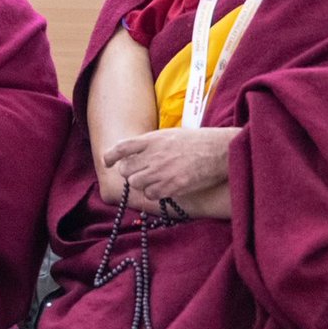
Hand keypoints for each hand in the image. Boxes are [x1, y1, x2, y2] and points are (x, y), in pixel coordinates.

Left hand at [104, 127, 236, 213]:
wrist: (219, 149)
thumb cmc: (197, 142)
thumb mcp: (169, 134)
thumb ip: (151, 144)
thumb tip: (136, 153)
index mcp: (151, 140)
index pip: (121, 148)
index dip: (110, 156)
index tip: (107, 162)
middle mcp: (153, 155)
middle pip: (126, 170)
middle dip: (130, 173)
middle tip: (141, 174)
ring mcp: (161, 171)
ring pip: (136, 183)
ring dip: (142, 184)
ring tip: (154, 181)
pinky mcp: (172, 185)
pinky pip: (151, 194)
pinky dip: (154, 193)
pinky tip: (163, 189)